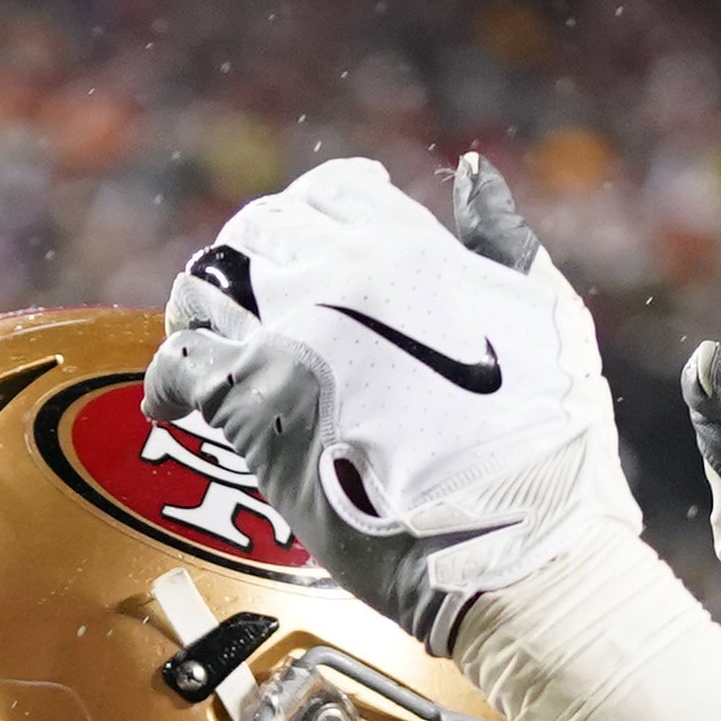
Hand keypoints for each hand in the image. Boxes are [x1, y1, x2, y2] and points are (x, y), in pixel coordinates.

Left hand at [150, 154, 635, 650]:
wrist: (517, 548)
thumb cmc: (552, 447)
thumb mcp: (549, 317)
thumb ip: (502, 239)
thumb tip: (466, 171)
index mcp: (410, 247)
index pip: (332, 192)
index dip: (319, 213)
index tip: (316, 244)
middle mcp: (339, 276)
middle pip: (260, 232)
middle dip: (254, 259)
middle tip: (258, 304)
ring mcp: (288, 338)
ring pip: (207, 287)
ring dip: (203, 308)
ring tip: (209, 340)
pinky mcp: (252, 411)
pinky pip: (180, 368)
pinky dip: (168, 380)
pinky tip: (172, 405)